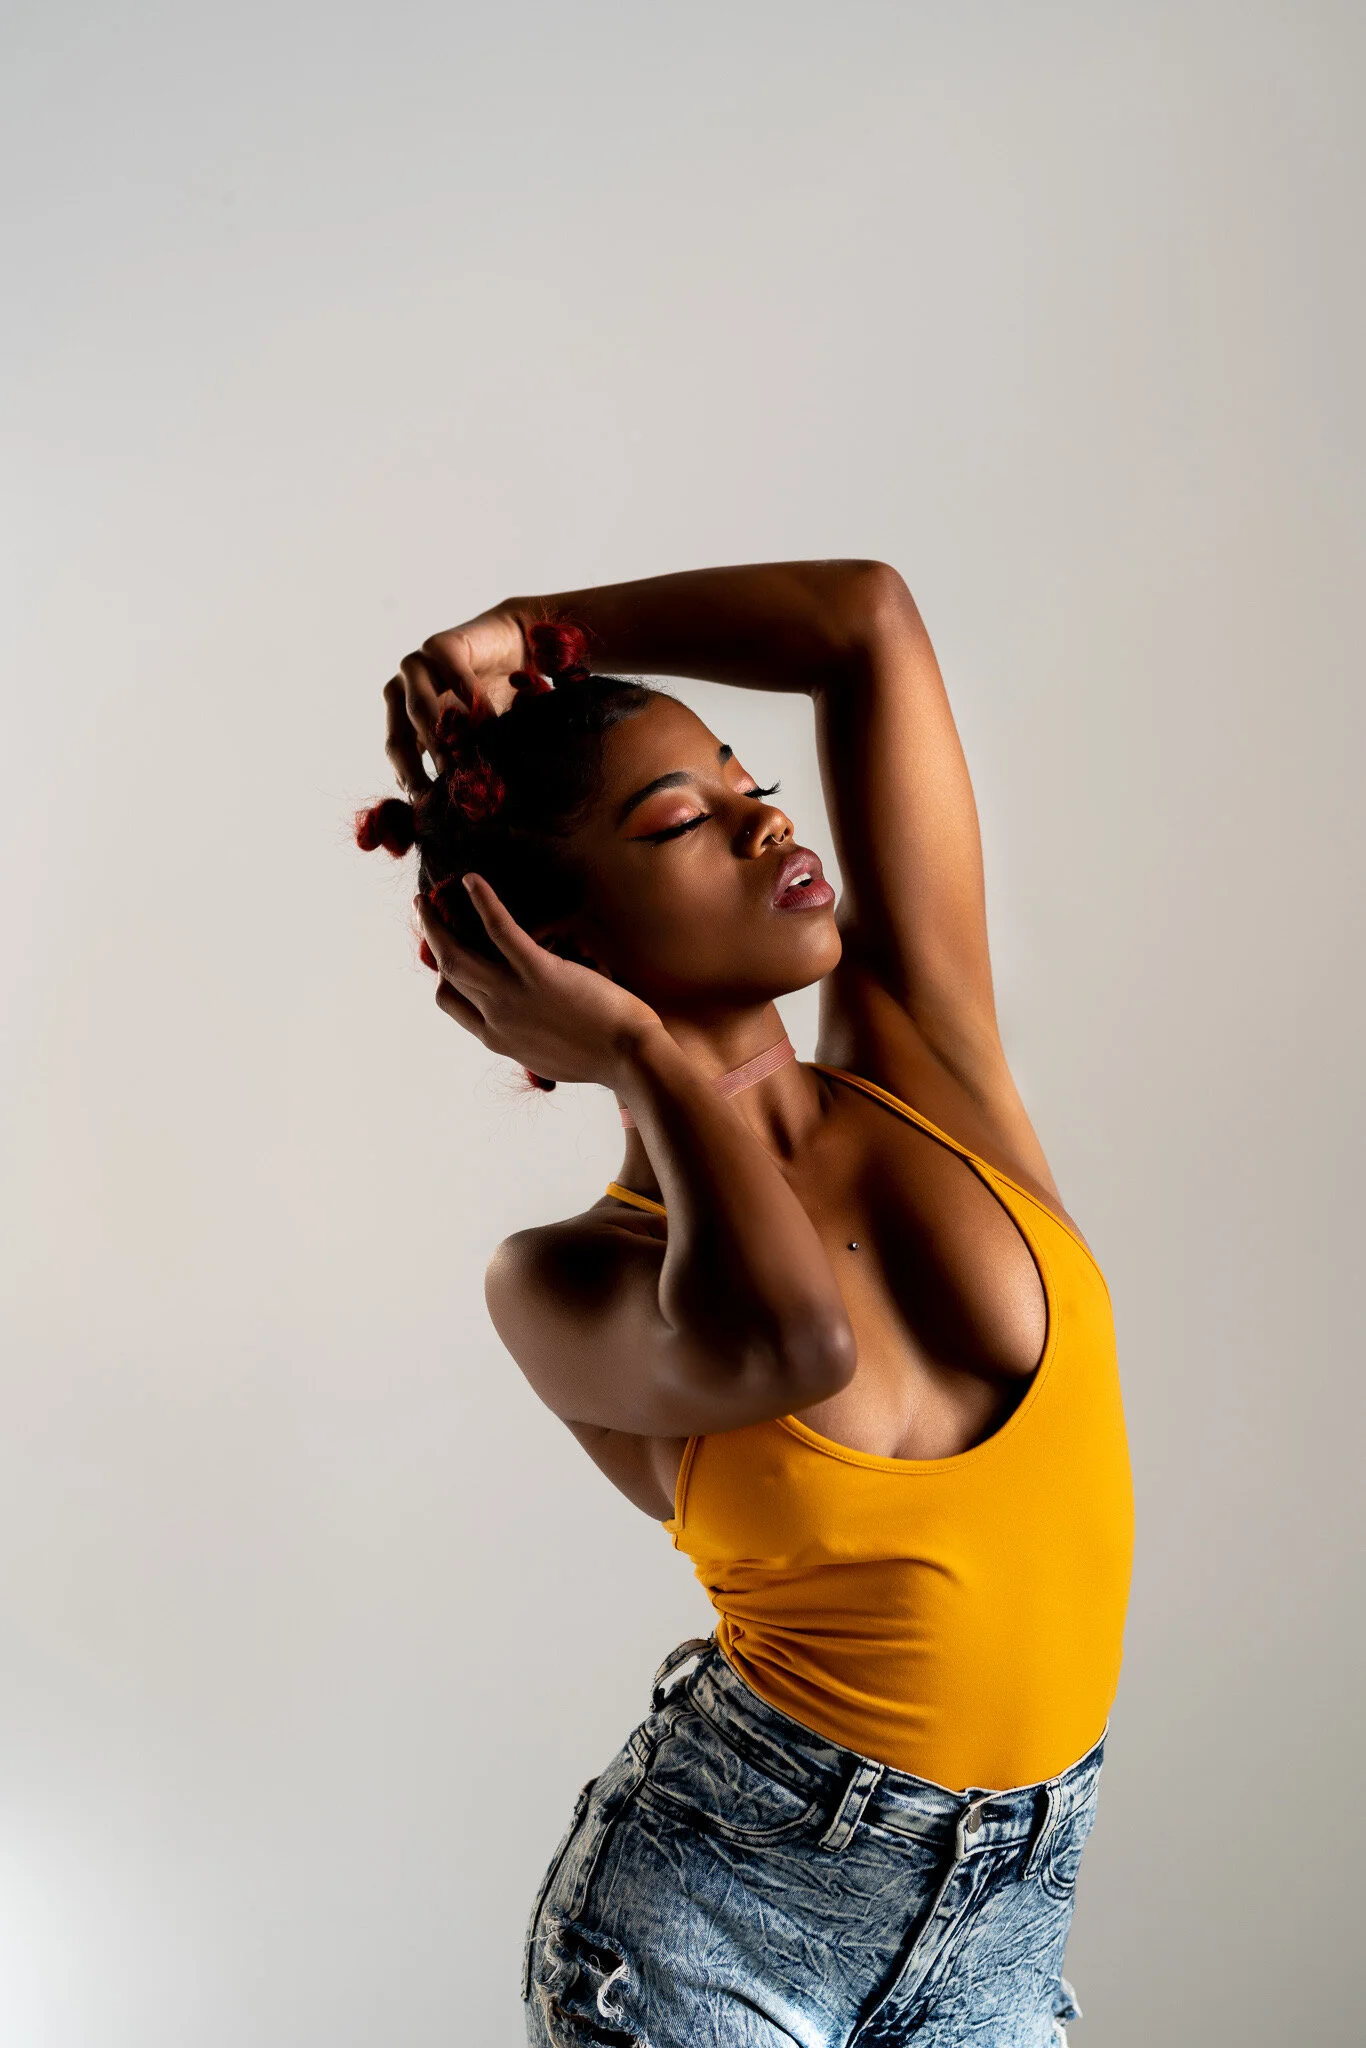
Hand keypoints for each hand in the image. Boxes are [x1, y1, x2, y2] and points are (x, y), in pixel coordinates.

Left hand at [384, 605, 543, 795]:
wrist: (518, 648)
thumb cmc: (497, 698)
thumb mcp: (478, 739)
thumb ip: (465, 765)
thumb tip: (461, 813)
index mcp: (405, 722)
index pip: (399, 760)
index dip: (412, 787)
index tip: (431, 814)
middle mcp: (403, 695)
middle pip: (398, 740)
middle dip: (418, 771)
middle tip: (441, 797)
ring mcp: (417, 668)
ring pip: (419, 709)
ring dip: (439, 739)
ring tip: (462, 762)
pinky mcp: (441, 645)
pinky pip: (452, 674)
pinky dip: (469, 697)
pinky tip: (487, 718)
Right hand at [418, 874, 662, 1088]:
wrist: (628, 1059)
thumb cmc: (601, 1056)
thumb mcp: (548, 1056)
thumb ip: (527, 1036)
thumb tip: (527, 1020)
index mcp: (497, 1038)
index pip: (451, 1002)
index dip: (442, 976)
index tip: (443, 956)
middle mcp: (496, 1018)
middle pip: (448, 973)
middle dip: (431, 940)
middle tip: (423, 914)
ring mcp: (513, 995)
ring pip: (457, 953)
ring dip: (435, 923)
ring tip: (427, 899)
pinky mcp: (540, 972)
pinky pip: (501, 930)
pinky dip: (483, 902)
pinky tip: (472, 880)